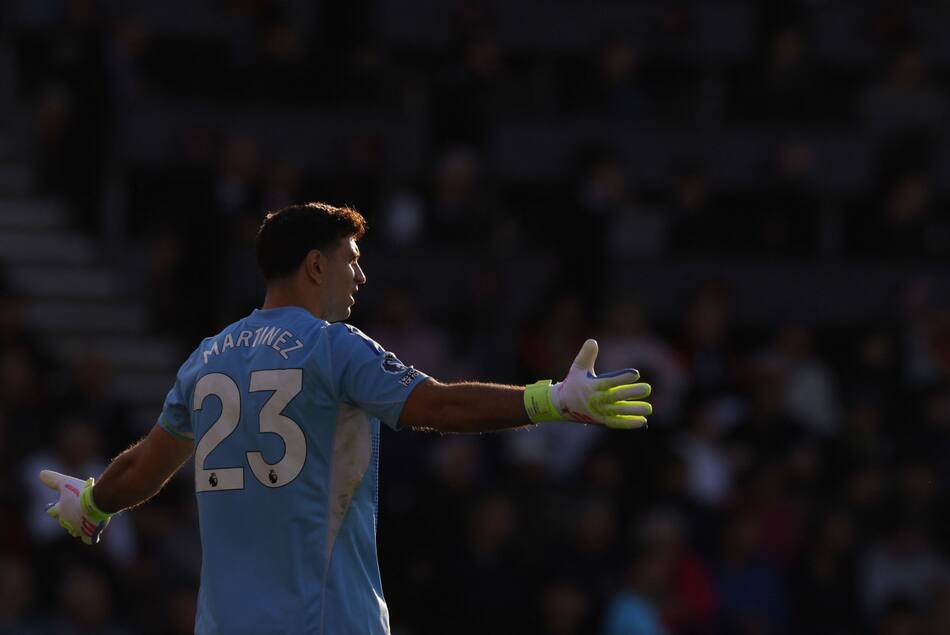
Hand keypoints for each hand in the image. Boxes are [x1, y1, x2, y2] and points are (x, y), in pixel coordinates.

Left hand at [39, 470, 110, 544]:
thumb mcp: (66, 482)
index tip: (50, 508)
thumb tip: (41, 474)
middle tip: (71, 514)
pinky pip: (89, 539)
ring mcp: (79, 529)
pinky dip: (90, 537)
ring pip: (75, 530)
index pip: (51, 511)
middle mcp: (67, 522)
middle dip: (66, 518)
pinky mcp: (90, 534)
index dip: (51, 509)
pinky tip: (92, 536)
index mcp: (61, 510)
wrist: (98, 503)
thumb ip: (53, 479)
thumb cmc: (81, 493)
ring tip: (83, 522)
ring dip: (77, 526)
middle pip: (64, 521)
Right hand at [524, 339, 651, 428]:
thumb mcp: (577, 368)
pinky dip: (628, 423)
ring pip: (618, 411)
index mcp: (590, 386)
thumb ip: (586, 355)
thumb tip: (592, 341)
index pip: (608, 382)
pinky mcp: (602, 420)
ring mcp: (599, 412)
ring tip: (648, 408)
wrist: (563, 405)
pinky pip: (616, 422)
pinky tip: (642, 421)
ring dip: (633, 411)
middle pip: (615, 397)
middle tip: (648, 388)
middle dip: (631, 393)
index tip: (636, 374)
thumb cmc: (573, 383)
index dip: (621, 378)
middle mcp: (596, 400)